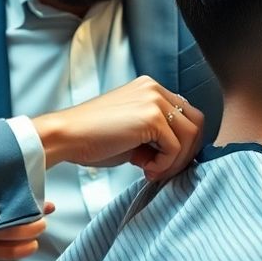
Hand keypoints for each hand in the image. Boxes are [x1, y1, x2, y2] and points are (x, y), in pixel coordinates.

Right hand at [32, 76, 204, 180]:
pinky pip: (175, 148)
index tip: (163, 163)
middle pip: (196, 123)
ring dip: (176, 161)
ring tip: (152, 171)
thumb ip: (156, 136)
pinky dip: (164, 165)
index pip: (186, 115)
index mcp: (150, 88)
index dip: (182, 143)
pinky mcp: (151, 117)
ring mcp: (154, 100)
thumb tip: (179, 155)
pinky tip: (144, 169)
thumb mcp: (131, 132)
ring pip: (191, 136)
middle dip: (186, 152)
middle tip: (163, 170)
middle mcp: (155, 89)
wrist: (65, 136)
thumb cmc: (92, 139)